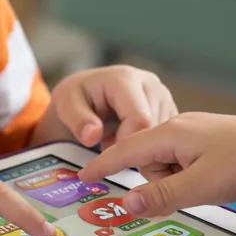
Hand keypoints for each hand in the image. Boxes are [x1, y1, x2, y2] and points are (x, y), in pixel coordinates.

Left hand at [47, 65, 177, 148]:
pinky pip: (168, 138)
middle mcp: (150, 84)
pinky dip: (151, 149)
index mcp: (126, 79)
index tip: (108, 157)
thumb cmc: (76, 98)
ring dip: (143, 149)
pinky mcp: (170, 110)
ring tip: (115, 142)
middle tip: (108, 148)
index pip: (139, 119)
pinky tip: (130, 145)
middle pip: (154, 129)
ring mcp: (163, 96)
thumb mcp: (65, 105)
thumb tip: (92, 136)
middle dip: (134, 148)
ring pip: (164, 136)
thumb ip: (77, 120)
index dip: (126, 144)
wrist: (87, 93)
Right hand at [78, 113, 235, 216]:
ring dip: (176, 181)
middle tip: (185, 193)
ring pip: (167, 162)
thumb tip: (125, 203)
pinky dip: (188, 175)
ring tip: (207, 187)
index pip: (124, 149)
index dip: (102, 165)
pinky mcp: (209, 139)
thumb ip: (160, 196)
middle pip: (147, 159)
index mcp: (170, 133)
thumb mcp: (200, 187)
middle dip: (156, 182)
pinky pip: (183, 160)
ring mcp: (195, 131)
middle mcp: (178, 127)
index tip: (82, 176)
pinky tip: (212, 181)